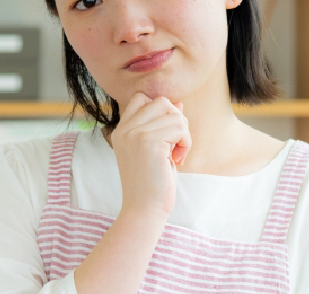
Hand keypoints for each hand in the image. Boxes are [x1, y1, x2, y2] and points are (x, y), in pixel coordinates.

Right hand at [108, 92, 190, 217]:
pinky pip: (180, 127)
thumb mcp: (157, 149)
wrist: (144, 209)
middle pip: (161, 102)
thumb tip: (178, 103)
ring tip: (177, 154)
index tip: (167, 136)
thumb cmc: (152, 184)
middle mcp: (125, 128)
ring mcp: (134, 133)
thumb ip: (163, 125)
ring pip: (173, 113)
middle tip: (176, 145)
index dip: (161, 111)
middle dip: (176, 120)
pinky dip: (186, 142)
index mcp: (121, 130)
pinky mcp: (148, 140)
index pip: (142, 98)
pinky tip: (178, 159)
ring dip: (183, 133)